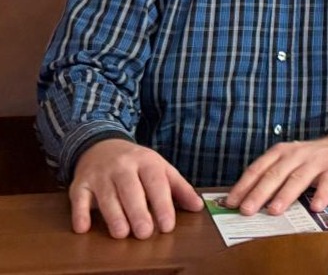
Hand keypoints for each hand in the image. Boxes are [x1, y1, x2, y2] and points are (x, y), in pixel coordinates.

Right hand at [69, 139, 201, 238]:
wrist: (101, 146)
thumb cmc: (137, 164)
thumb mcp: (161, 169)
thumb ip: (179, 188)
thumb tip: (198, 207)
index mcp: (147, 161)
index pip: (156, 183)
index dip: (162, 205)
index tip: (168, 226)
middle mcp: (123, 166)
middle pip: (131, 190)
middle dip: (138, 212)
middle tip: (145, 233)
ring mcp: (100, 174)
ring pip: (106, 195)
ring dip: (113, 215)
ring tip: (122, 234)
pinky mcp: (80, 183)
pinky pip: (78, 197)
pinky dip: (79, 212)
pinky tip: (83, 227)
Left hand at [224, 136, 327, 216]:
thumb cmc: (310, 160)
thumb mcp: (289, 162)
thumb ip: (270, 176)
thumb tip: (244, 201)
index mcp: (281, 152)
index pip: (258, 168)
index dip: (244, 185)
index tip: (231, 203)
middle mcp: (297, 154)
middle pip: (275, 174)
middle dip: (260, 193)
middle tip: (247, 210)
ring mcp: (317, 161)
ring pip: (298, 178)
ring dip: (285, 195)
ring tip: (274, 211)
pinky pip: (327, 183)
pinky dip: (321, 195)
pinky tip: (315, 207)